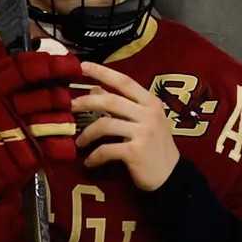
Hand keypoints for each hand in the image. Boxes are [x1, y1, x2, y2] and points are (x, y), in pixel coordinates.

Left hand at [73, 60, 180, 191]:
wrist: (171, 176)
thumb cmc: (155, 146)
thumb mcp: (142, 121)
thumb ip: (121, 105)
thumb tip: (94, 89)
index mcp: (151, 103)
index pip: (124, 82)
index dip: (102, 72)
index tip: (82, 66)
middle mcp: (149, 114)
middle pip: (111, 101)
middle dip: (86, 102)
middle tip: (70, 107)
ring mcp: (144, 132)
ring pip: (105, 125)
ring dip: (87, 134)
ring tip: (80, 142)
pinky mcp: (136, 152)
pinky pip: (107, 150)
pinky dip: (95, 156)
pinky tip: (90, 162)